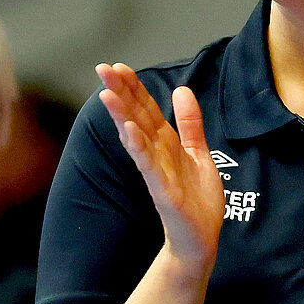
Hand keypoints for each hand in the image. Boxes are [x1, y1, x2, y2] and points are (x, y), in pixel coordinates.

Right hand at [96, 63, 224, 273]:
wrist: (201, 238)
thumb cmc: (197, 200)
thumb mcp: (198, 153)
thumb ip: (190, 123)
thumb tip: (182, 89)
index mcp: (166, 144)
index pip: (146, 109)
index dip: (134, 87)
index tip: (118, 66)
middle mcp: (156, 154)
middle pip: (136, 117)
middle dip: (120, 93)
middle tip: (102, 68)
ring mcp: (156, 172)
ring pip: (136, 138)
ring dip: (121, 116)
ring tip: (107, 94)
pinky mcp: (161, 190)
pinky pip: (148, 165)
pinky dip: (138, 147)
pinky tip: (129, 130)